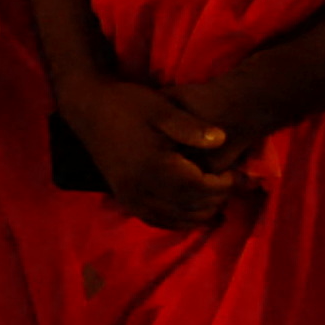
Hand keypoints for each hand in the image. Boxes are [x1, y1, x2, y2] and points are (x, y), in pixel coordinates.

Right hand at [63, 70, 249, 232]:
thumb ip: (191, 127)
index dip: (220, 185)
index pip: (196, 188)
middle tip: (229, 186)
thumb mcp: (162, 109)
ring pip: (173, 218)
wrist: (90, 108)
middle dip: (214, 200)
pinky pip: (156, 220)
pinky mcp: (124, 198)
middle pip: (187, 206)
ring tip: (216, 198)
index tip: (233, 174)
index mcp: (152, 166)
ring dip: (199, 214)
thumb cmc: (128, 104)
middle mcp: (139, 188)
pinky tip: (192, 213)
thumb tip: (221, 139)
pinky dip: (178, 221)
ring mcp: (130, 197)